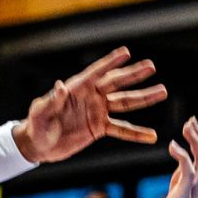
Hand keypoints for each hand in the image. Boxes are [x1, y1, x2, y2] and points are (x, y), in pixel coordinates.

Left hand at [14, 48, 163, 163]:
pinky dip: (136, 133)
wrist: (38, 145)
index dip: (110, 62)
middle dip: (133, 75)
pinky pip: (122, 129)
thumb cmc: (36, 125)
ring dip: (144, 98)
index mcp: (77, 88)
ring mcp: (97, 111)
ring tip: (162, 91)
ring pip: (125, 103)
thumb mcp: (39, 113)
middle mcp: (91, 97)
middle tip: (151, 66)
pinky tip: (152, 136)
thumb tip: (60, 85)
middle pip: (116, 83)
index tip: (126, 52)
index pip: (96, 73)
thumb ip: (51, 100)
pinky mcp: (100, 128)